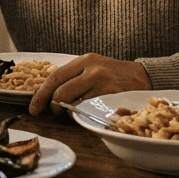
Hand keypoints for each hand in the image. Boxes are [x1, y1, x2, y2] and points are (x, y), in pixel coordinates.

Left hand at [28, 53, 150, 116]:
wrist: (145, 76)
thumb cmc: (113, 74)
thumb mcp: (91, 68)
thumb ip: (70, 79)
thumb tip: (41, 94)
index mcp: (84, 60)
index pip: (54, 77)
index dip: (40, 95)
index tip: (33, 109)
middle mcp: (92, 70)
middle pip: (60, 93)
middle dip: (53, 108)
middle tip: (56, 114)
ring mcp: (104, 84)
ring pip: (74, 105)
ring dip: (68, 115)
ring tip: (72, 115)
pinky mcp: (114, 97)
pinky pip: (89, 112)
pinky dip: (83, 117)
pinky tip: (86, 115)